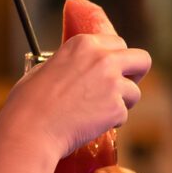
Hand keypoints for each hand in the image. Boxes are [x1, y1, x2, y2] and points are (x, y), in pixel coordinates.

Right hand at [1, 34, 151, 158]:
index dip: (117, 58)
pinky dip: (111, 122)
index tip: (112, 69)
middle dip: (136, 74)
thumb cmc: (29, 103)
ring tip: (98, 112)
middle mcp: (103, 58)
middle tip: (123, 87)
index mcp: (84, 44)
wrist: (31, 130)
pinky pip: (123, 115)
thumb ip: (70, 63)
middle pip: (141, 59)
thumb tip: (77, 68)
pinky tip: (91, 124)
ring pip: (135, 92)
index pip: (118, 42)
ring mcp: (112, 83)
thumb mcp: (45, 68)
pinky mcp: (116, 108)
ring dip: (122, 103)